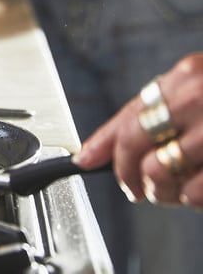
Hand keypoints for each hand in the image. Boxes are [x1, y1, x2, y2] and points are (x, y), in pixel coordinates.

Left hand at [75, 54, 202, 208]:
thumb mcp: (197, 89)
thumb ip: (160, 108)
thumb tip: (108, 143)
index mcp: (186, 76)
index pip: (129, 113)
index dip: (102, 143)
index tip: (84, 160)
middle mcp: (200, 98)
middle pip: (135, 142)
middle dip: (124, 172)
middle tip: (130, 187)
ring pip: (160, 172)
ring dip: (159, 190)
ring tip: (167, 190)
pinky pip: (194, 193)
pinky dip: (190, 199)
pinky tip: (196, 190)